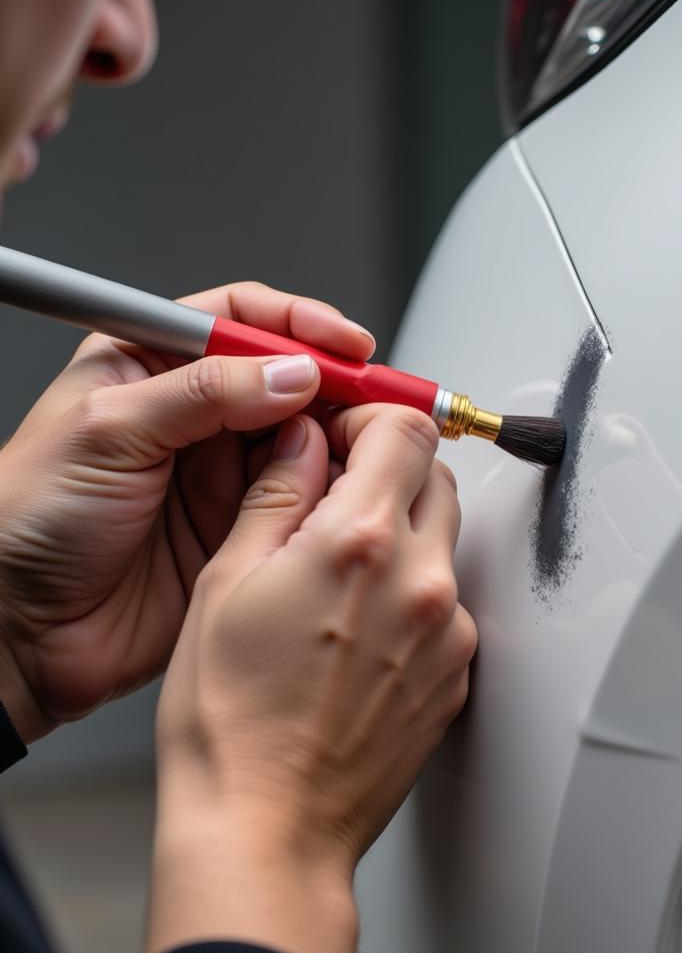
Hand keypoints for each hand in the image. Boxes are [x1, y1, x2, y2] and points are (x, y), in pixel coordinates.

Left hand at [0, 283, 375, 741]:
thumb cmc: (26, 521)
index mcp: (148, 366)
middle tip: (375, 398)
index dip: (298, 324)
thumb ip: (202, 394)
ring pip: (301, 436)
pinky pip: (300, 496)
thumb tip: (291, 372)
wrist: (21, 632)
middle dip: (333, 384)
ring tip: (366, 444)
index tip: (345, 344)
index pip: (237, 320)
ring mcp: (219, 472)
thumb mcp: (106, 431)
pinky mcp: (240, 524)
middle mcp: (191, 415)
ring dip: (337, 437)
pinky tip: (342, 491)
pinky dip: (328, 490)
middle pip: (283, 377)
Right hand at [147, 405, 476, 952]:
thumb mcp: (228, 583)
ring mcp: (451, 631)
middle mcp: (422, 580)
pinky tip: (364, 630)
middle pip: (437, 477)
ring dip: (406, 533)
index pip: (408, 429)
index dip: (374, 420)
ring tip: (344, 577)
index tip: (346, 436)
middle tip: (339, 500)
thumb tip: (305, 439)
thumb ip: (277, 494)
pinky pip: (450, 603)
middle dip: (393, 471)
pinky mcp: (458, 673)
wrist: (268, 826)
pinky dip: (417, 593)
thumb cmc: (232, 720)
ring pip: (446, 541)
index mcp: (360, 543)